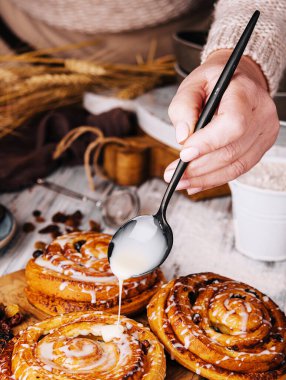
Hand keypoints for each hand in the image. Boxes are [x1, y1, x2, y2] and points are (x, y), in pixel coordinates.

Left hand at [164, 50, 279, 194]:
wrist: (238, 81)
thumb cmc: (214, 82)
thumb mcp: (192, 84)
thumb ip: (183, 107)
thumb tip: (183, 137)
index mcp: (245, 93)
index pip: (232, 124)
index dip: (207, 143)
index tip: (184, 155)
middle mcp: (261, 114)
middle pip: (231, 150)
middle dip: (198, 167)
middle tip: (173, 174)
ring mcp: (264, 133)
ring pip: (235, 166)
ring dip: (204, 178)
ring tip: (181, 181)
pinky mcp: (260, 148)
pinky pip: (238, 170)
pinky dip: (214, 179)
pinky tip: (197, 183)